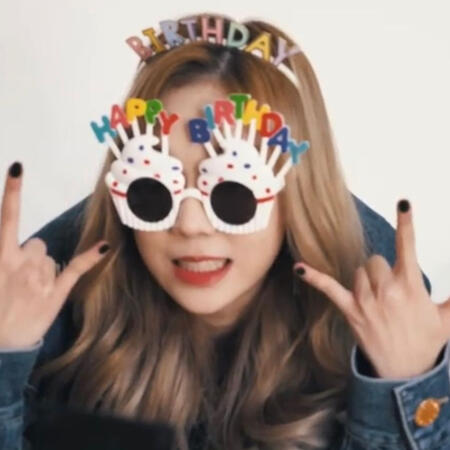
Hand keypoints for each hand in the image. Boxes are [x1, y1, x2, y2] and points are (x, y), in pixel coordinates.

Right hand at [0, 162, 109, 348]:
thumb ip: (3, 257)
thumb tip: (13, 246)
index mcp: (0, 259)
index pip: (6, 219)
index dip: (11, 192)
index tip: (17, 168)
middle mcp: (21, 264)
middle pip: (37, 244)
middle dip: (31, 257)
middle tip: (19, 282)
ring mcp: (40, 279)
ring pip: (50, 258)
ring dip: (43, 270)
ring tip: (29, 294)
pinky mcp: (56, 293)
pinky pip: (76, 268)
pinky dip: (91, 257)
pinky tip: (105, 245)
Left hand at [293, 199, 449, 378]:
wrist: (407, 371)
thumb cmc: (426, 342)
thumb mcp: (447, 318)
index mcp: (411, 286)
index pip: (408, 247)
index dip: (407, 224)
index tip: (403, 204)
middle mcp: (387, 290)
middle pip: (376, 260)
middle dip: (382, 270)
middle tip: (390, 290)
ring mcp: (367, 300)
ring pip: (359, 271)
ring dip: (366, 279)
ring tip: (377, 299)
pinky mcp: (351, 310)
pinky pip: (329, 289)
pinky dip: (314, 278)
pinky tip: (299, 268)